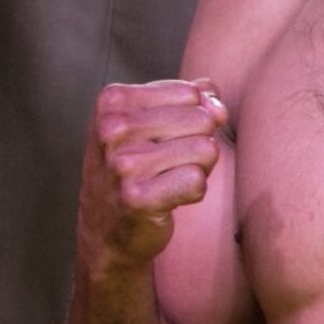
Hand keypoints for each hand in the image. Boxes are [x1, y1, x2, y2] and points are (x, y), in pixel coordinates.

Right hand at [78, 79, 226, 272]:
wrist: (106, 230)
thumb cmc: (135, 169)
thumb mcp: (151, 122)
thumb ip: (192, 100)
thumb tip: (217, 106)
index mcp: (113, 101)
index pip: (191, 93)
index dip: (192, 118)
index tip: (165, 140)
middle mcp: (112, 129)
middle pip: (202, 120)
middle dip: (198, 144)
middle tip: (169, 165)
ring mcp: (122, 164)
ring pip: (205, 150)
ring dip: (198, 169)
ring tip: (169, 180)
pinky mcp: (137, 198)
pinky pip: (197, 181)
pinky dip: (193, 192)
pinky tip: (170, 198)